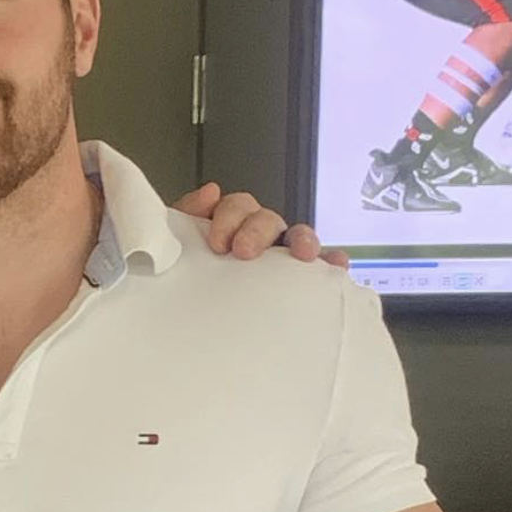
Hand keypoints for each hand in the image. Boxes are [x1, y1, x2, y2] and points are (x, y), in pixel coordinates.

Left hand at [174, 182, 350, 269]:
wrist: (179, 320)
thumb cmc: (181, 277)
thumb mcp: (176, 244)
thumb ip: (186, 213)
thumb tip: (210, 192)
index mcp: (227, 225)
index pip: (237, 206)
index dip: (230, 217)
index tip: (217, 242)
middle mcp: (255, 236)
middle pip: (266, 219)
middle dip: (258, 230)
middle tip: (243, 252)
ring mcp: (276, 256)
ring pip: (295, 237)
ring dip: (302, 240)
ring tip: (303, 254)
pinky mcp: (294, 279)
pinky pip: (318, 266)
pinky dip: (330, 262)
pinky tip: (336, 266)